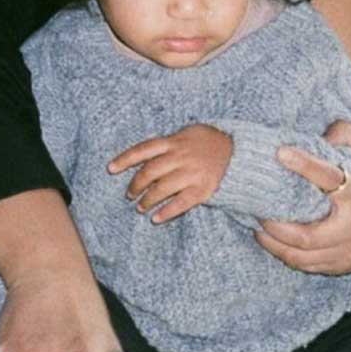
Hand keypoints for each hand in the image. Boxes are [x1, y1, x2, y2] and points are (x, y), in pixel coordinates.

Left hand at [108, 124, 232, 222]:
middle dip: (136, 185)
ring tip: (141, 207)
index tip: (111, 169)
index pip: (144, 149)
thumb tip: (145, 155)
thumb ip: (168, 143)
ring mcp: (192, 174)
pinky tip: (156, 218)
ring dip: (147, 200)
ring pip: (162, 189)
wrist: (239, 153)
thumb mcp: (188, 133)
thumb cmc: (208, 142)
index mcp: (175, 142)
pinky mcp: (202, 190)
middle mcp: (181, 157)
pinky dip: (166, 212)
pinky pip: (180, 203)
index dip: (125, 159)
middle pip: (150, 172)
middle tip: (130, 194)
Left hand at [255, 121, 350, 273]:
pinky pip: (307, 266)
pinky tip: (271, 239)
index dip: (304, 165)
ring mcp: (348, 252)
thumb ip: (350, 133)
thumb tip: (318, 136)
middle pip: (307, 237)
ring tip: (257, 224)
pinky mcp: (341, 266)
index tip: (280, 152)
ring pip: (302, 258)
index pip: (330, 180)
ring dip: (273, 244)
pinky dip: (285, 254)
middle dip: (275, 224)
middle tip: (256, 206)